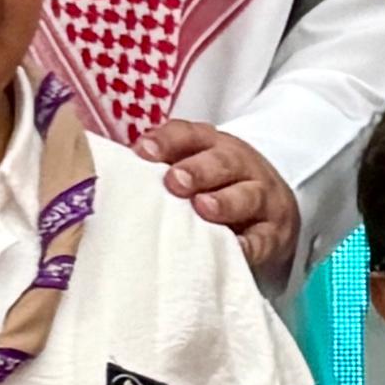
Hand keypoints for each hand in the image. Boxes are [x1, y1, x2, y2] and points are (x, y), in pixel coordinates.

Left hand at [139, 119, 299, 279]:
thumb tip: (110, 177)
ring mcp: (262, 199)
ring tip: (203, 208)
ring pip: (247, 195)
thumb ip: (161, 170)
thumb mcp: (194, 170)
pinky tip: (236, 249)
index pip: (190, 135)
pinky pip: (263, 239)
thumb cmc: (217, 190)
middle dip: (197, 169)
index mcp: (213, 146)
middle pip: (222, 161)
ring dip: (225, 201)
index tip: (143, 152)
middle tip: (174, 181)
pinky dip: (250, 245)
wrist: (273, 211)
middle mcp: (241, 166)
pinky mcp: (274, 234)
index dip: (167, 141)